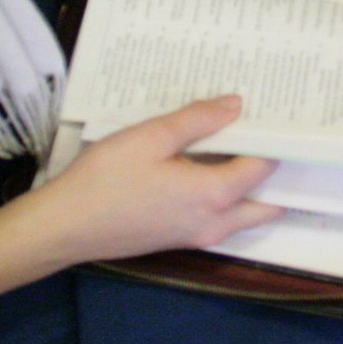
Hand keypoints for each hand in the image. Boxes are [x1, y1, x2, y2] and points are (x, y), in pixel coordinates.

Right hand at [25, 97, 282, 265]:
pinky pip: (222, 219)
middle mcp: (215, 223)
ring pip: (246, 214)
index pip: (264, 167)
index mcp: (213, 195)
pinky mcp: (180, 239)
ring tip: (246, 146)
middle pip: (267, 202)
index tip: (277, 115)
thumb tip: (236, 105)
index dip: (275, 140)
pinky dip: (231, 197)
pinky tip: (211, 166)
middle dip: (278, 172)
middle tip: (274, 137)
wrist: (64, 228)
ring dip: (254, 187)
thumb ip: (197, 120)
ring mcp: (198, 236)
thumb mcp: (150, 137)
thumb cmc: (105, 180)